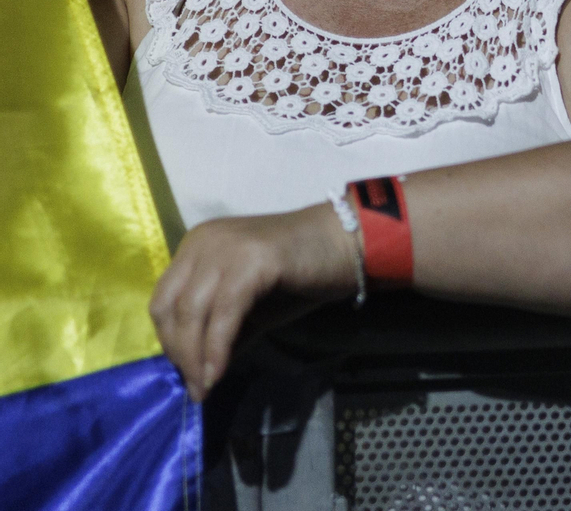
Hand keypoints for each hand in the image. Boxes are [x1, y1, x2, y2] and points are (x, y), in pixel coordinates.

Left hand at [149, 203, 360, 399]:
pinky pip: (224, 313)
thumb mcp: (252, 305)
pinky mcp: (253, 260)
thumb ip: (221, 330)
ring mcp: (227, 247)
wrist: (349, 244)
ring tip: (206, 387)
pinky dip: (217, 348)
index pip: (162, 299)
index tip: (185, 373)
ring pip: (191, 312)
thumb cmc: (302, 273)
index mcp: (197, 245)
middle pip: (169, 307)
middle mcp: (204, 241)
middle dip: (179, 353)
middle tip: (195, 387)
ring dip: (195, 357)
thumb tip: (197, 373)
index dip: (168, 341)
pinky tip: (220, 372)